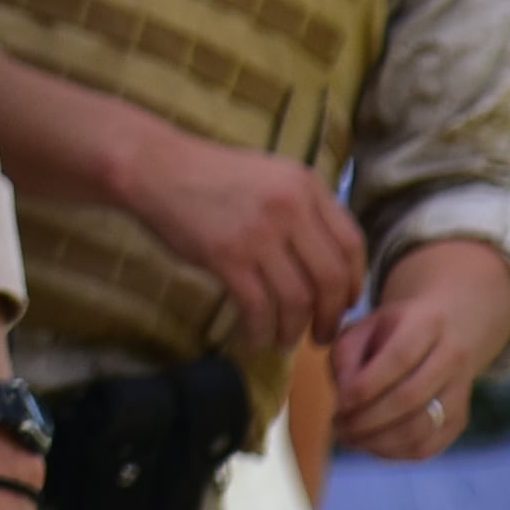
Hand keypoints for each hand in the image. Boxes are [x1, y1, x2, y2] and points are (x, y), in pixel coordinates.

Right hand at [108, 128, 365, 351]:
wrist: (154, 167)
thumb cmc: (209, 174)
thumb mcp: (269, 176)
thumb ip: (302, 208)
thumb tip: (328, 259)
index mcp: (306, 185)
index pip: (352, 244)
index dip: (355, 282)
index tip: (346, 304)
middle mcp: (291, 208)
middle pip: (331, 278)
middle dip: (330, 316)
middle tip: (321, 336)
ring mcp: (259, 233)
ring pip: (297, 299)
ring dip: (293, 330)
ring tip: (284, 342)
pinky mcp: (227, 256)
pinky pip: (258, 307)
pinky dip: (260, 331)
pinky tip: (254, 340)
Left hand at [331, 240, 509, 458]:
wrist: (448, 330)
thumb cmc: (391, 331)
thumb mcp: (363, 327)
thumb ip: (345, 355)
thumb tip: (343, 397)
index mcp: (426, 324)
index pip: (400, 358)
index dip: (367, 386)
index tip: (338, 403)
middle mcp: (452, 358)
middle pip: (410, 398)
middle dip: (367, 419)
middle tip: (338, 426)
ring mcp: (460, 392)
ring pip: (421, 428)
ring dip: (378, 441)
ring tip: (349, 437)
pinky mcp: (460, 420)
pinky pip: (428, 446)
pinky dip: (395, 452)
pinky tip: (370, 444)